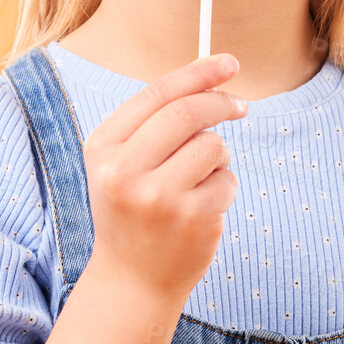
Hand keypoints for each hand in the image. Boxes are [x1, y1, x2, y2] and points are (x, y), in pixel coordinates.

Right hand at [81, 52, 246, 308]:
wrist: (132, 280)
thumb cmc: (133, 210)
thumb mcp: (123, 163)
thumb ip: (156, 122)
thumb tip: (214, 77)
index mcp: (102, 149)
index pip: (156, 94)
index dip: (197, 73)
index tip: (228, 63)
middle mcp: (124, 171)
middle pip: (188, 113)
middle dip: (221, 103)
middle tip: (240, 106)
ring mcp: (159, 198)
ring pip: (213, 146)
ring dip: (219, 155)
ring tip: (200, 179)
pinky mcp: (192, 219)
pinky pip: (227, 180)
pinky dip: (224, 187)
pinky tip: (202, 209)